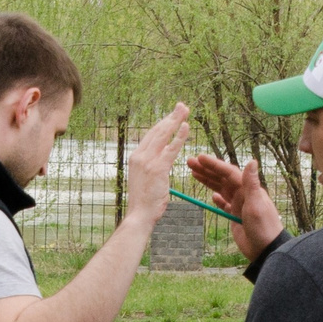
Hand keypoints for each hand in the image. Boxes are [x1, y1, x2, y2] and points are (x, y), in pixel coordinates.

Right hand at [121, 104, 190, 226]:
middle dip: (170, 117)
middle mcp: (139, 156)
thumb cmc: (144, 202)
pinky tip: (186, 126)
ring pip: (163, 135)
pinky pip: (171, 148)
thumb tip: (161, 164)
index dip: (163, 124)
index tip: (172, 115)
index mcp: (136, 157)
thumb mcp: (146, 180)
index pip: (151, 135)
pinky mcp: (157, 168)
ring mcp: (147, 161)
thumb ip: (153, 168)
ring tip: (185, 110)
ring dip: (176, 121)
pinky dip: (179, 136)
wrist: (139, 215)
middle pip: (157, 130)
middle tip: (181, 106)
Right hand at [188, 152, 284, 261]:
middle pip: (222, 178)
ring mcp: (239, 205)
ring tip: (194, 173)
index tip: (199, 158)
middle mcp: (244, 194)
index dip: (214, 165)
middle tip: (190, 162)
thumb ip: (251, 184)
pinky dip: (218, 199)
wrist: (266, 250)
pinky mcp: (236, 216)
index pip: (229, 172)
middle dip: (206, 169)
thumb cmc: (263, 227)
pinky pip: (225, 204)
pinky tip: (212, 196)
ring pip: (221, 189)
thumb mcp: (256, 205)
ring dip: (208, 181)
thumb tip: (252, 161)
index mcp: (248, 189)